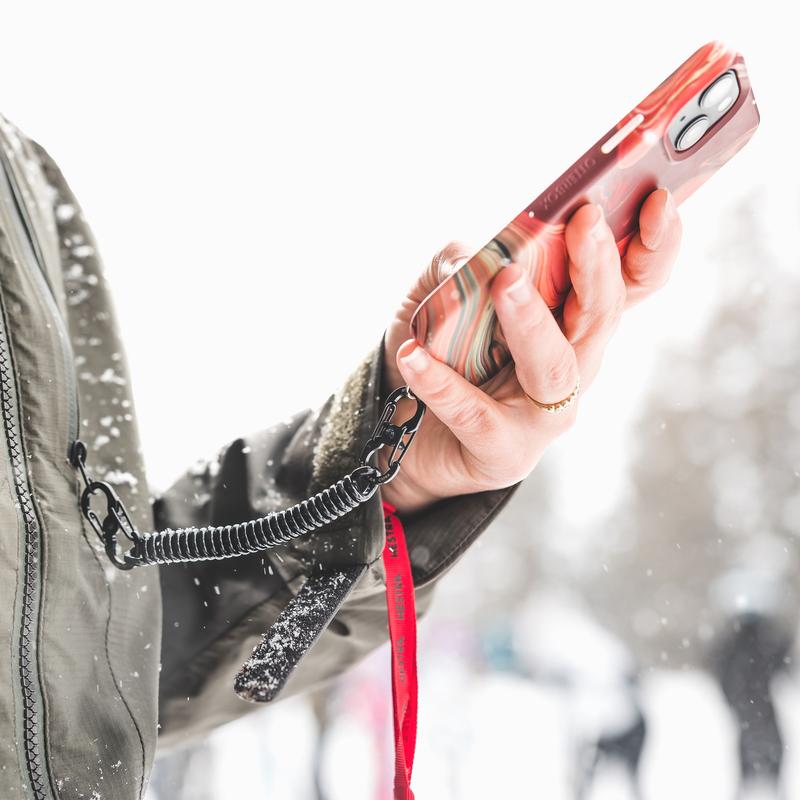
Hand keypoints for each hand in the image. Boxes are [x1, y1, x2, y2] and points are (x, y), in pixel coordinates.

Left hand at [380, 188, 681, 513]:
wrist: (407, 434)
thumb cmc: (442, 356)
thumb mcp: (446, 296)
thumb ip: (462, 263)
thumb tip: (473, 252)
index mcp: (573, 323)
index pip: (631, 284)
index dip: (654, 245)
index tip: (659, 199)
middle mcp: (573, 366)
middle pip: (602, 317)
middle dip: (597, 267)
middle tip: (586, 220)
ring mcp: (543, 415)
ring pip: (552, 365)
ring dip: (531, 320)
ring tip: (505, 279)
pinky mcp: (503, 450)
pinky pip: (475, 414)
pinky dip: (442, 383)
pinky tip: (413, 354)